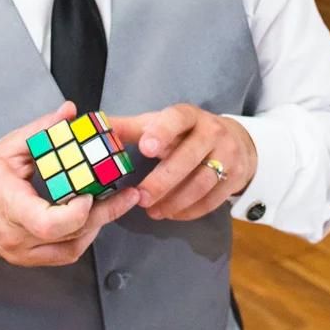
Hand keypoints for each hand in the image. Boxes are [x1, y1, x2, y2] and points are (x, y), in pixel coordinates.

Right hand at [0, 102, 142, 263]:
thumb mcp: (7, 147)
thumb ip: (41, 130)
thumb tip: (69, 112)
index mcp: (9, 205)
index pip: (47, 222)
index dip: (76, 212)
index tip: (91, 193)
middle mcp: (17, 236)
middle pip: (69, 236)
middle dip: (105, 214)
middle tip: (129, 194)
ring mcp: (23, 252)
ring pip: (71, 249)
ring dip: (96, 226)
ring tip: (114, 203)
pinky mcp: (29, 258)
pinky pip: (65, 254)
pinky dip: (83, 236)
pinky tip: (92, 217)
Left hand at [107, 104, 257, 221]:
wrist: (235, 141)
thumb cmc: (185, 133)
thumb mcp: (160, 125)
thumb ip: (129, 129)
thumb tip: (94, 126)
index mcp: (189, 116)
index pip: (177, 119)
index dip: (162, 132)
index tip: (145, 149)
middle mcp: (212, 132)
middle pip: (189, 157)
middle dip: (163, 180)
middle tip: (141, 197)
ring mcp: (228, 155)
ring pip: (202, 182)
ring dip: (175, 200)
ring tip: (152, 211)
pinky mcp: (235, 177)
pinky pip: (212, 199)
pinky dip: (190, 210)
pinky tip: (171, 214)